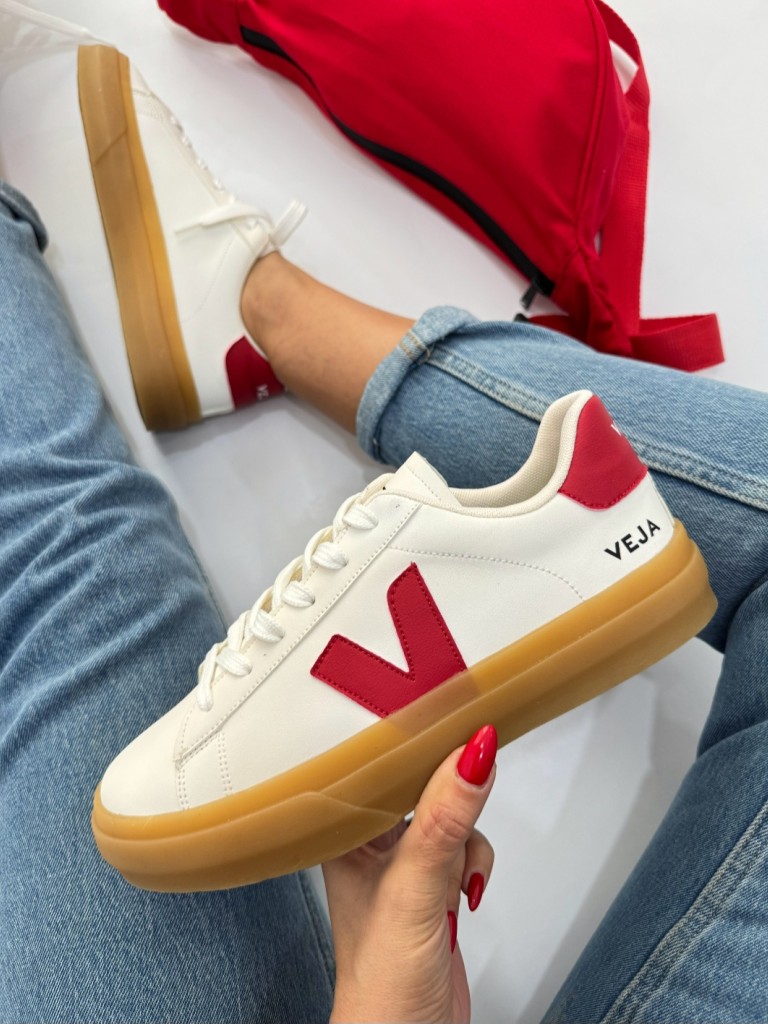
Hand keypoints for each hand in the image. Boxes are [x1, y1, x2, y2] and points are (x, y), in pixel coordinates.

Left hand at [323, 724, 497, 1023]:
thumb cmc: (381, 986)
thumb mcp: (417, 887)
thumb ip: (445, 819)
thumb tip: (472, 755)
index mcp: (343, 834)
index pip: (373, 762)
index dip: (404, 731)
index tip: (441, 700)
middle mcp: (369, 844)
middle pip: (416, 781)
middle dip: (446, 781)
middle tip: (472, 746)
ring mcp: (403, 865)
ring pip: (447, 812)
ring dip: (465, 834)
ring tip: (456, 870)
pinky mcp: (433, 885)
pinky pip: (464, 846)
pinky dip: (475, 862)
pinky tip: (465, 893)